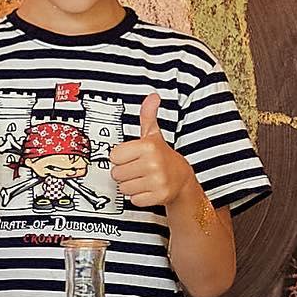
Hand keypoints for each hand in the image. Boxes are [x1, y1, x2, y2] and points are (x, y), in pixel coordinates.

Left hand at [110, 94, 194, 208]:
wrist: (182, 178)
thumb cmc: (162, 156)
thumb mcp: (153, 135)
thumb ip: (148, 115)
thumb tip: (153, 96)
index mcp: (148, 147)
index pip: (114, 156)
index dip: (121, 157)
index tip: (132, 156)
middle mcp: (153, 163)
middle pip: (116, 173)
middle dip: (125, 173)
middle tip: (138, 169)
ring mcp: (157, 181)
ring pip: (124, 188)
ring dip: (131, 185)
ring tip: (143, 178)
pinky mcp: (159, 196)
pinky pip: (134, 200)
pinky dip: (139, 197)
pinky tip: (148, 188)